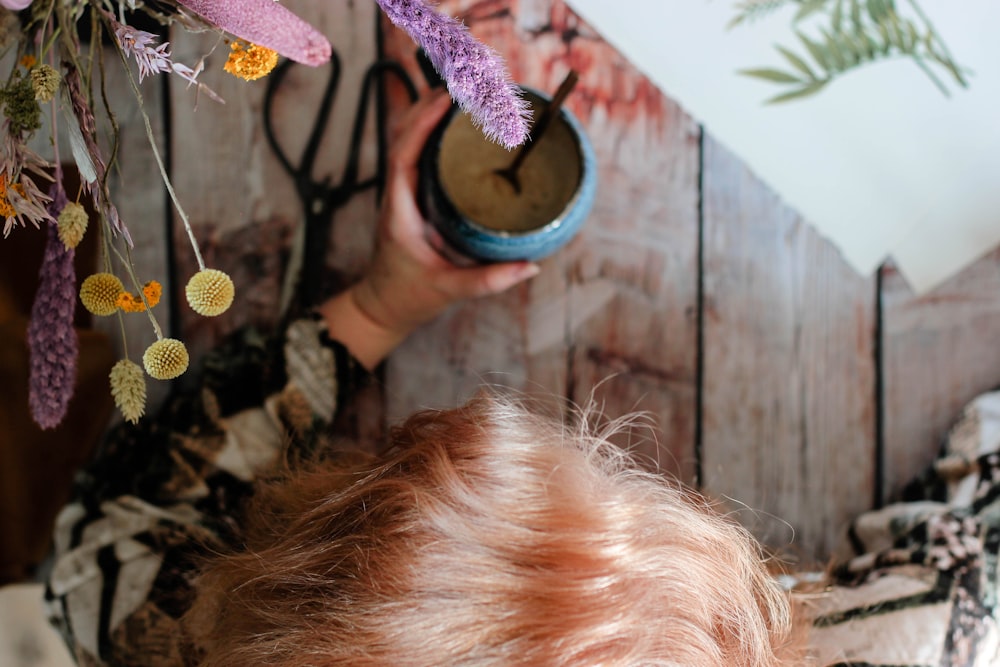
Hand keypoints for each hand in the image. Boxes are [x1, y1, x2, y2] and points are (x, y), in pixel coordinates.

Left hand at [319, 90, 539, 368]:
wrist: (383, 307)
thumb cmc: (409, 296)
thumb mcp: (449, 289)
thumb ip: (488, 281)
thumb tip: (530, 266)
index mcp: (399, 211)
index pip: (403, 155)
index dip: (422, 124)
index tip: (445, 100)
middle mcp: (397, 195)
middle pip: (403, 136)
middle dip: (428, 105)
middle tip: (462, 84)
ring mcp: (402, 193)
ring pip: (407, 141)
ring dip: (428, 113)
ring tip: (460, 92)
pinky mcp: (411, 197)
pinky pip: (416, 154)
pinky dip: (431, 132)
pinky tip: (454, 125)